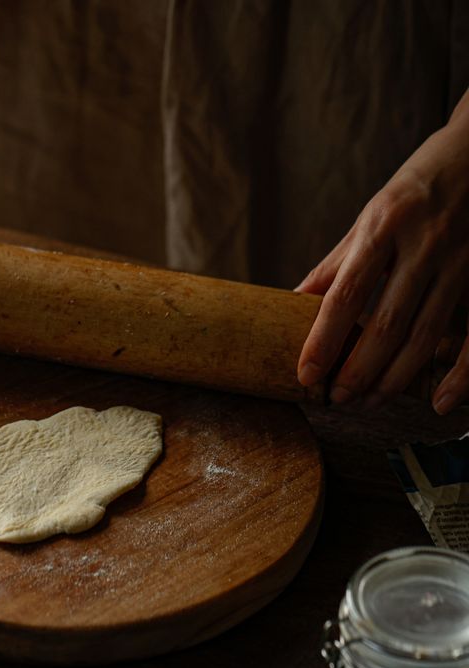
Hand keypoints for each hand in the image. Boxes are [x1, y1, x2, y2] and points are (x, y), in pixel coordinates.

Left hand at [296, 89, 468, 414]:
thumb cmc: (416, 187)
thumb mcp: (370, 216)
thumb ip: (336, 263)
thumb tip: (293, 301)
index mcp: (383, 226)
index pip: (345, 295)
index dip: (323, 340)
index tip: (306, 375)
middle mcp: (423, 244)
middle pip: (386, 324)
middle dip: (358, 370)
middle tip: (338, 400)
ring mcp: (460, 260)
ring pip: (426, 334)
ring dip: (395, 378)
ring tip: (369, 402)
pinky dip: (462, 374)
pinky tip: (439, 402)